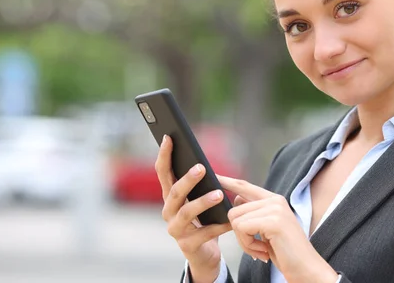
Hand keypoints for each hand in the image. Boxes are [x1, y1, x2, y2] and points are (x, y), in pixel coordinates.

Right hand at [155, 135, 231, 282]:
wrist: (204, 254)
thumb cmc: (203, 220)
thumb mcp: (200, 199)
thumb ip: (199, 184)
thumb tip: (203, 163)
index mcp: (170, 197)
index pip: (163, 173)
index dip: (164, 155)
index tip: (168, 137)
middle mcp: (168, 212)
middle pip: (174, 192)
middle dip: (187, 179)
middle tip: (201, 167)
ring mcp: (175, 230)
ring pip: (185, 213)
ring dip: (202, 202)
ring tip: (219, 194)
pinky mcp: (187, 246)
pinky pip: (203, 234)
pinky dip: (218, 226)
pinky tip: (230, 220)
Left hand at [218, 175, 338, 282]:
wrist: (306, 269)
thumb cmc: (286, 252)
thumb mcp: (267, 229)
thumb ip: (253, 213)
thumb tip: (236, 199)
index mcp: (274, 200)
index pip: (244, 186)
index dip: (227, 181)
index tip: (213, 176)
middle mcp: (275, 200)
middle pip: (234, 210)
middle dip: (240, 235)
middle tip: (257, 247)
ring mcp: (275, 209)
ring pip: (236, 220)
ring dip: (244, 242)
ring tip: (262, 249)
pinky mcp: (273, 221)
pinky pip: (242, 229)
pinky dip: (248, 245)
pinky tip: (264, 251)